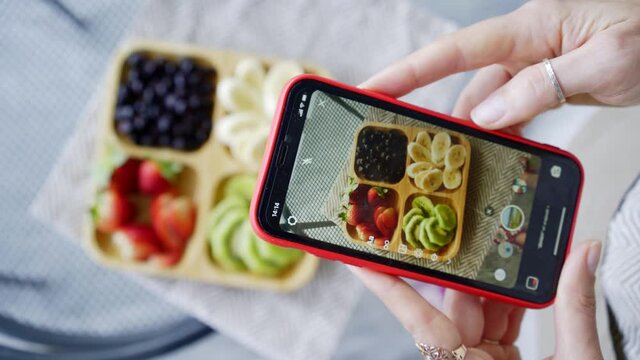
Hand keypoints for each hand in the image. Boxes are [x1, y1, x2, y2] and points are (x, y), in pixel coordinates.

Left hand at [349, 241, 602, 359]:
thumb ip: (574, 310)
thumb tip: (581, 257)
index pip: (420, 319)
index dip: (389, 287)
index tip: (361, 261)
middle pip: (453, 305)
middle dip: (463, 271)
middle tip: (462, 231)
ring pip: (476, 309)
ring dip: (492, 284)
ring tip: (503, 250)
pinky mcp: (498, 358)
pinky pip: (495, 322)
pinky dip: (509, 303)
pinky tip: (519, 284)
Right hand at [362, 0, 639, 130]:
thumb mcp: (603, 62)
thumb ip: (541, 87)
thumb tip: (487, 116)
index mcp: (529, 29)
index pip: (454, 51)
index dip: (407, 72)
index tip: (371, 89)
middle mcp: (523, 45)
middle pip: (463, 83)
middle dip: (432, 112)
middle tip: (402, 144)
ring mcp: (533, 65)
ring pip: (487, 103)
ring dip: (472, 132)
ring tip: (453, 164)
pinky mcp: (545, 82)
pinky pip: (511, 109)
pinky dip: (503, 133)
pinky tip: (498, 155)